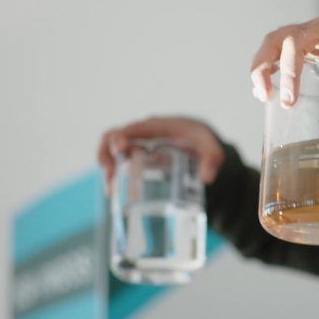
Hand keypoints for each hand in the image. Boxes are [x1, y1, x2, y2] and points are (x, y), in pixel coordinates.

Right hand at [97, 117, 223, 192]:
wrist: (197, 142)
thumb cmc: (200, 140)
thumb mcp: (210, 146)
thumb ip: (213, 158)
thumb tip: (207, 177)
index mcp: (156, 127)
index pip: (133, 128)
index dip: (121, 138)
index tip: (118, 152)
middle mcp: (141, 133)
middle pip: (113, 137)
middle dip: (106, 154)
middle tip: (109, 177)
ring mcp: (135, 144)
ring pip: (110, 149)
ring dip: (105, 167)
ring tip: (110, 190)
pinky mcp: (134, 155)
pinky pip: (116, 160)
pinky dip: (111, 174)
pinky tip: (113, 192)